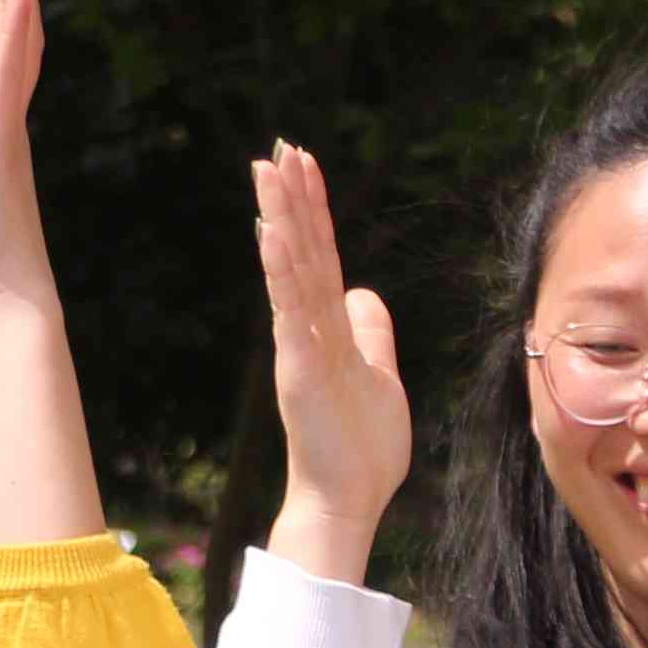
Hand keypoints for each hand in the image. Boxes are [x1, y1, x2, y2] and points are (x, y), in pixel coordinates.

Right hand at [253, 143, 409, 584]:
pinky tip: (272, 231)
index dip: (313, 208)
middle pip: (300, 251)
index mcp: (328, 328)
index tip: (303, 163)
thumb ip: (371, 332)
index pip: (321, 255)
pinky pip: (290, 309)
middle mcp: (308, 329)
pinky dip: (281, 269)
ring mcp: (301, 346)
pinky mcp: (299, 367)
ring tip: (267, 171)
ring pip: (290, 269)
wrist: (348, 500)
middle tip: (276, 148)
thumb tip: (364, 295)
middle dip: (290, 198)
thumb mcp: (380, 375)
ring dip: (279, 218)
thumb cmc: (361, 448)